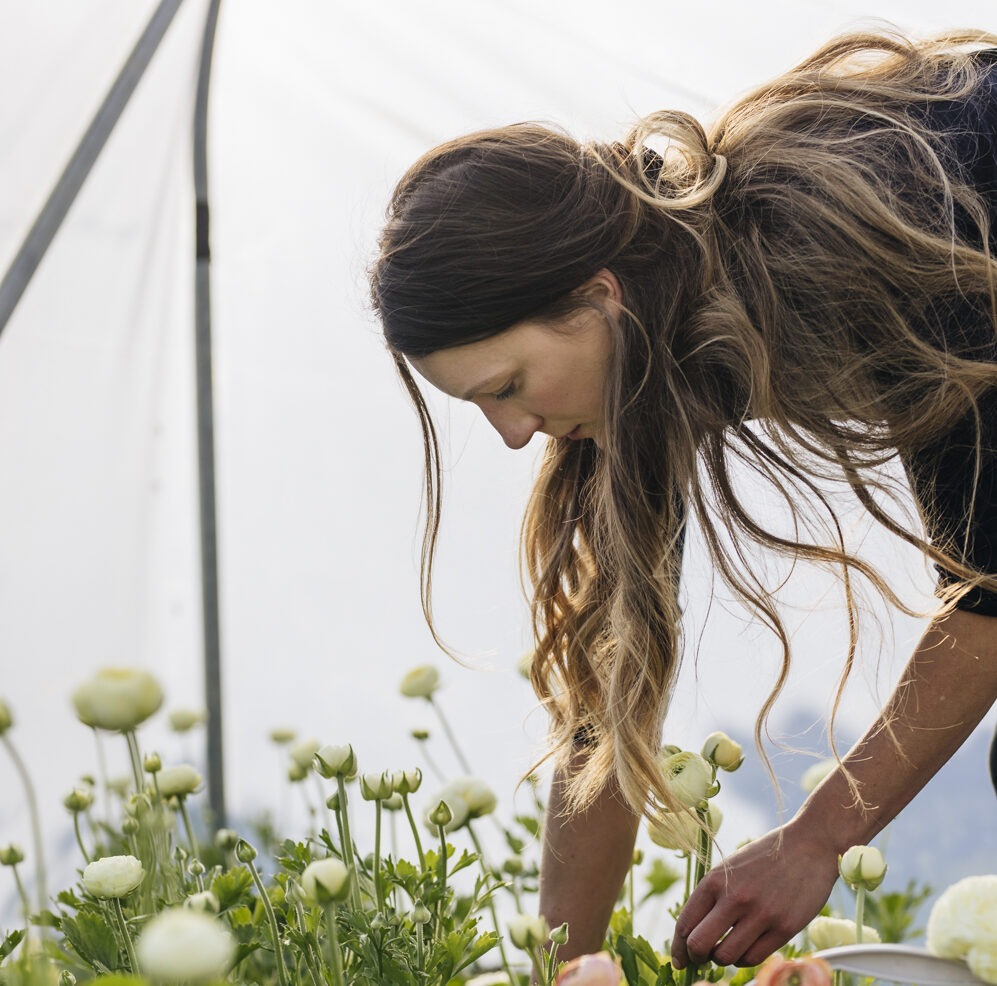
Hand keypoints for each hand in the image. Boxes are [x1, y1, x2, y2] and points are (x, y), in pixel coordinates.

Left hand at [671, 818, 838, 968]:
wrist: (809, 846)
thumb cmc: (765, 858)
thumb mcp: (730, 868)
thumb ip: (712, 896)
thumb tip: (693, 934)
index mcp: (715, 880)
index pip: (685, 923)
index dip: (678, 947)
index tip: (680, 959)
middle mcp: (734, 898)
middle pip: (698, 945)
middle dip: (695, 956)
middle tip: (701, 957)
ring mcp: (760, 914)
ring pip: (725, 957)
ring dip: (722, 959)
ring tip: (728, 948)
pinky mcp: (784, 928)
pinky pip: (753, 958)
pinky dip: (744, 959)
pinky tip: (747, 948)